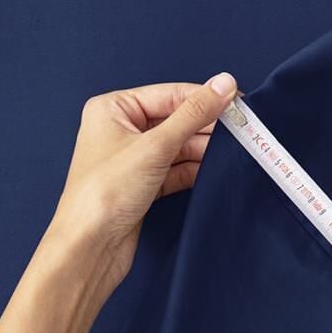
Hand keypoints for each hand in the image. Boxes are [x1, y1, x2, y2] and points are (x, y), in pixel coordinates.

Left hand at [48, 72, 237, 289]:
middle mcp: (121, 130)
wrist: (90, 247)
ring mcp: (133, 160)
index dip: (204, 98)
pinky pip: (175, 170)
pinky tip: (215, 170)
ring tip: (233, 152)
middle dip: (206, 127)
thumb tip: (224, 85)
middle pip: (175, 120)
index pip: (169, 95)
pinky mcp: (143, 185)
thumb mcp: (155, 146)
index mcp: (113, 109)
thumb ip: (193, 114)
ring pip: (178, 147)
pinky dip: (194, 170)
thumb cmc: (105, 193)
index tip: (238, 102)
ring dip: (204, 150)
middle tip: (242, 130)